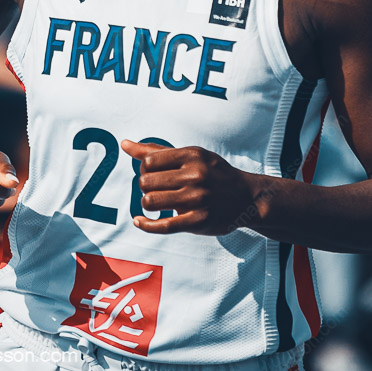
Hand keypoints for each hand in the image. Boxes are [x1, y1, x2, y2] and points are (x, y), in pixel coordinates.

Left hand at [120, 140, 257, 235]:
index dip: (145, 169)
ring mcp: (197, 200)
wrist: (247, 197)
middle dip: (146, 187)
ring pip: (150, 201)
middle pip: (146, 181)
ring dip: (148, 203)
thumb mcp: (191, 156)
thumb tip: (124, 144)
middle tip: (158, 189)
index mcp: (192, 155)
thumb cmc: (214, 173)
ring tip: (156, 202)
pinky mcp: (198, 221)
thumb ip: (157, 151)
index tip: (154, 174)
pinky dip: (145, 224)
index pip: (149, 161)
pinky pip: (162, 225)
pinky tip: (139, 221)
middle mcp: (196, 175)